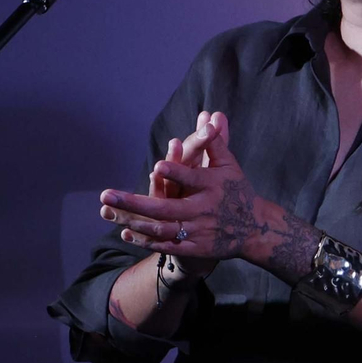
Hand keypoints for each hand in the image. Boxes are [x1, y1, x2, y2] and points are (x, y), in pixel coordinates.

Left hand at [100, 113, 278, 263]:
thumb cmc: (237, 191)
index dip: (177, 173)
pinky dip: (147, 241)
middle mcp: (204, 210)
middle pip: (166, 208)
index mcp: (213, 186)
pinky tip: (126, 233)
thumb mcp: (229, 165)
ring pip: (162, 228)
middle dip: (134, 203)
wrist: (255, 229)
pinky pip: (168, 245)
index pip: (193, 178)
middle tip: (106, 194)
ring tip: (109, 213)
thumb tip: (210, 115)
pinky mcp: (196, 247)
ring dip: (134, 221)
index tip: (157, 165)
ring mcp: (199, 231)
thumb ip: (215, 141)